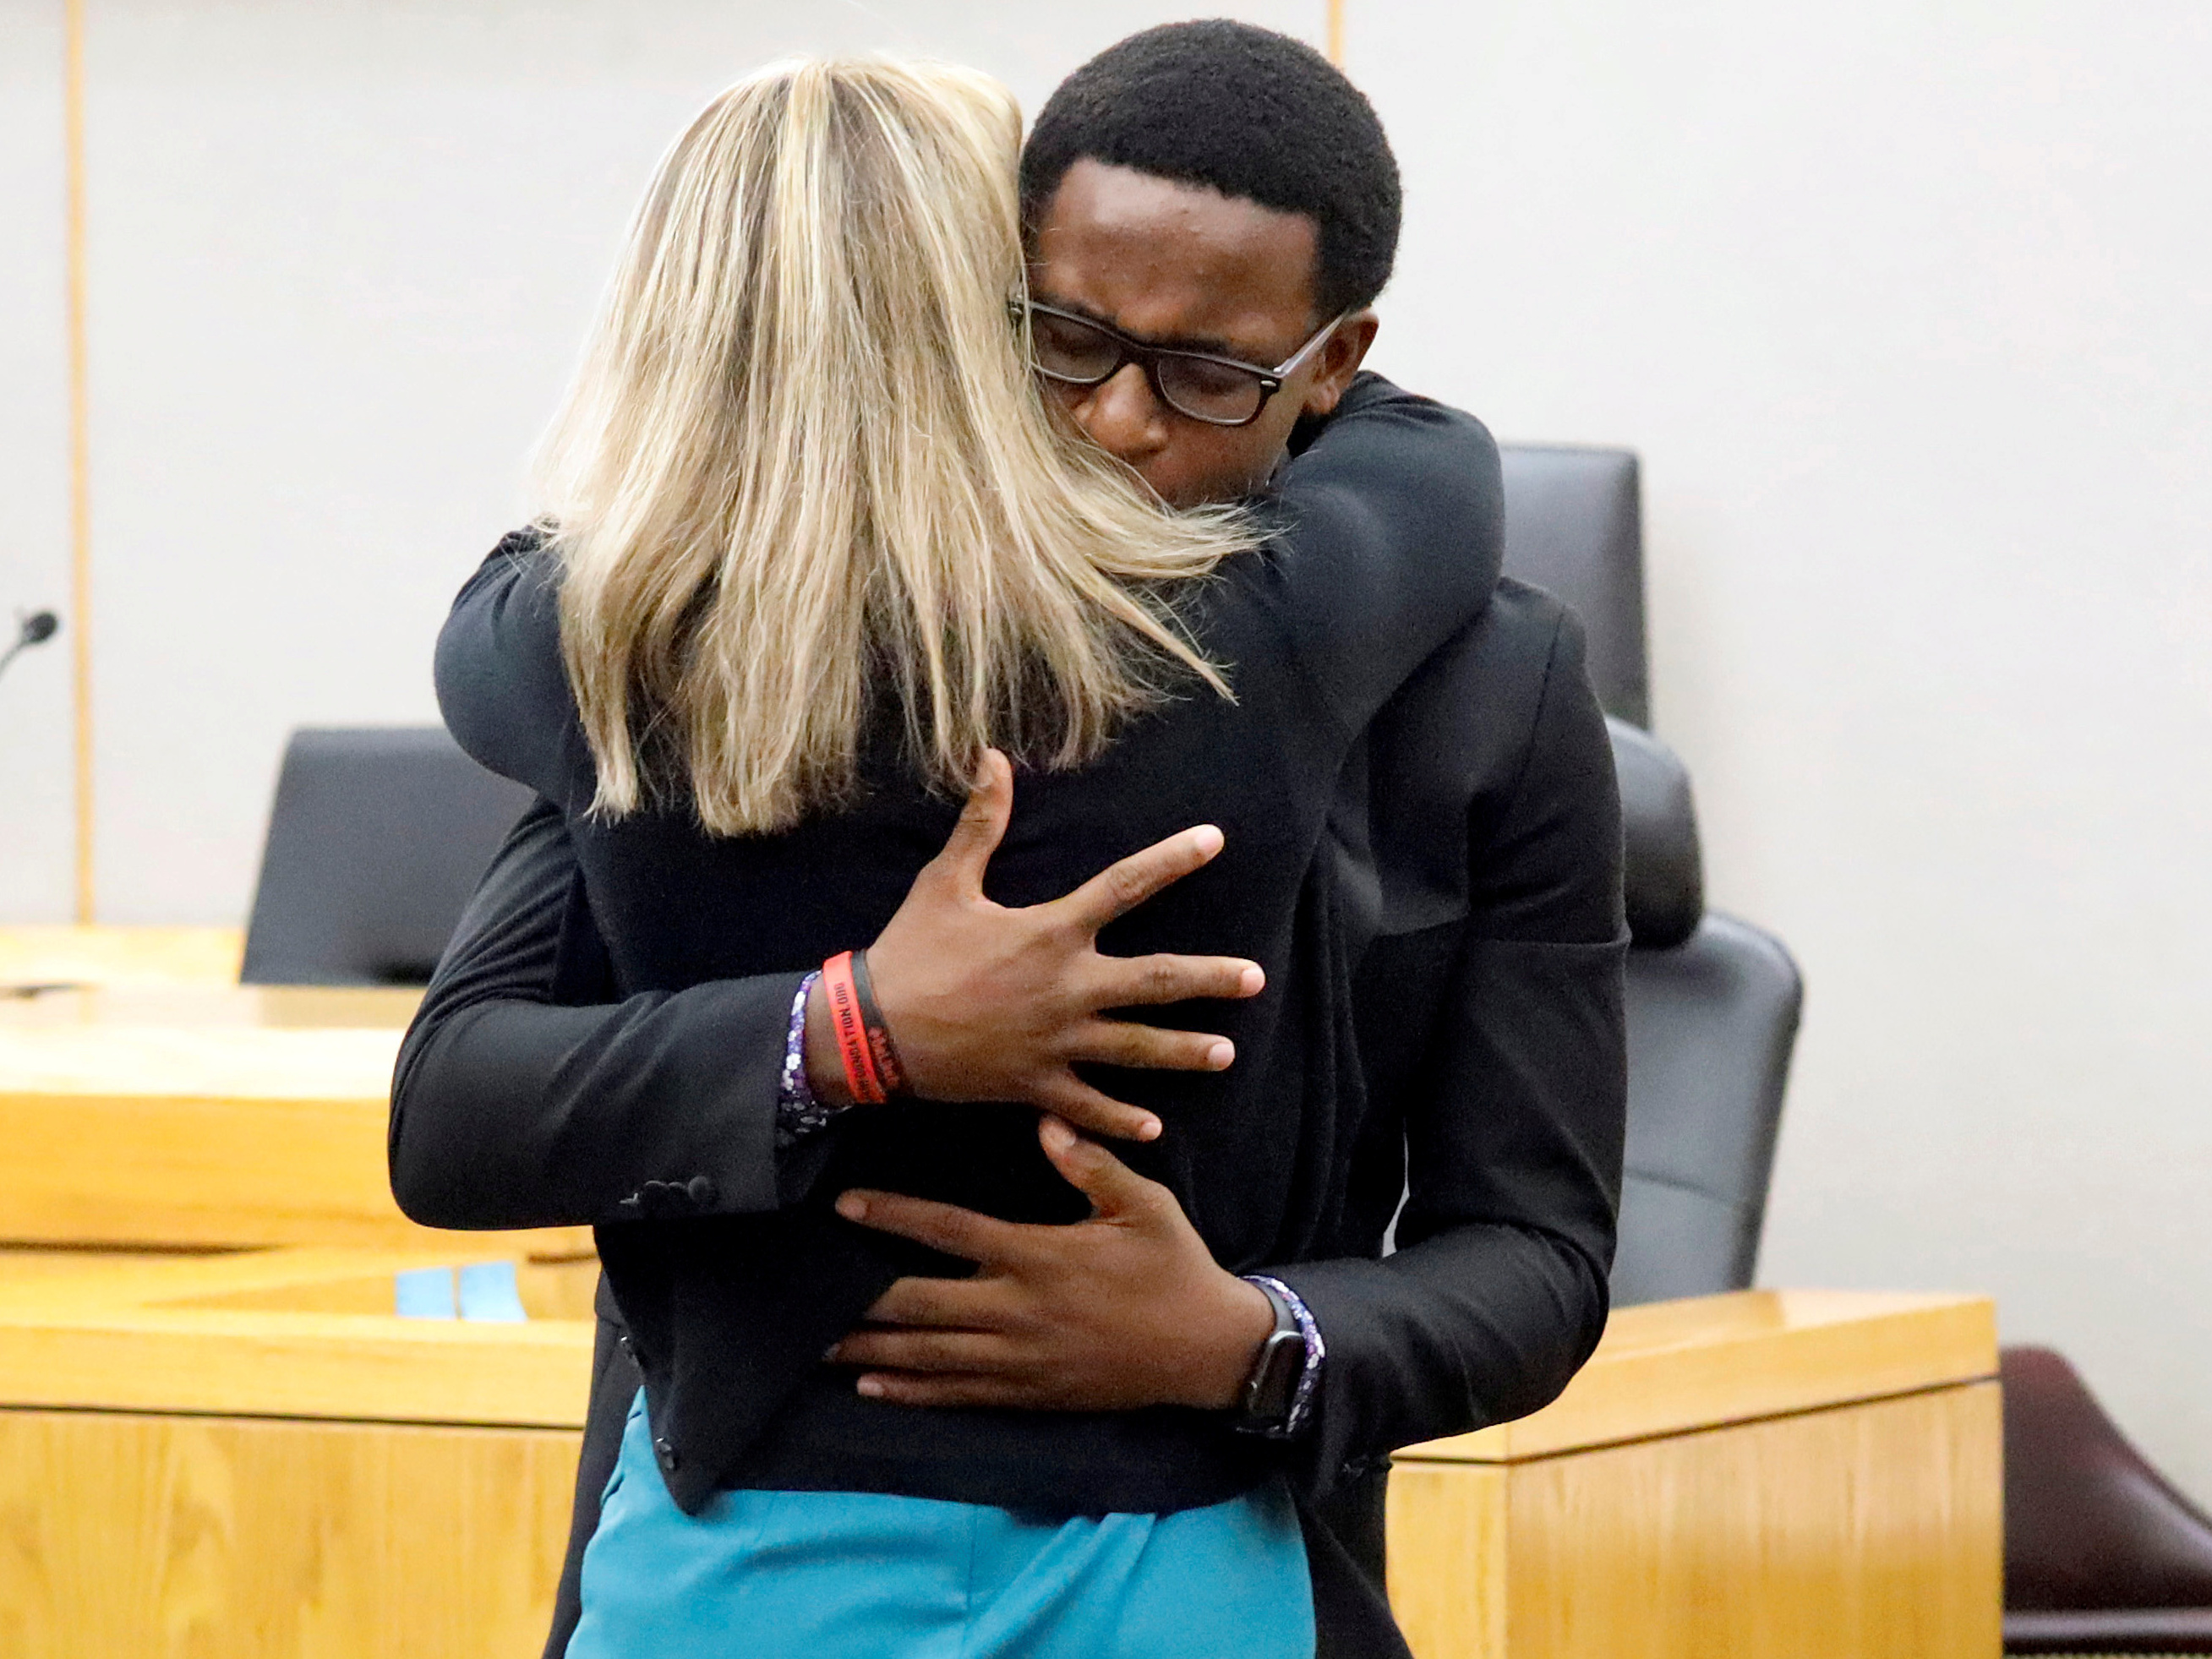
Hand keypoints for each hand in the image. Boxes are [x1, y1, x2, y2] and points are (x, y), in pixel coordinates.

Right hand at [807, 751, 1264, 1141]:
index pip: (1125, 886)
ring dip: (1185, 1052)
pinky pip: (1089, 1106)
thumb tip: (993, 758)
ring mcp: (1056, 1041)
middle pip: (1156, 981)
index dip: (1173, 860)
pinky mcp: (1036, 1084)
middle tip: (1255, 979)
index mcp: (1051, 932)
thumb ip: (981, 823)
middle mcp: (1067, 987)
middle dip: (1210, 980)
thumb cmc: (911, 951)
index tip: (1215, 841)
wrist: (872, 1031)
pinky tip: (1154, 1129)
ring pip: (1137, 1050)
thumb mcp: (946, 881)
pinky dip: (1121, 1119)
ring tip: (1227, 1055)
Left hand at [825, 1115, 1275, 1410]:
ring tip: (822, 1350)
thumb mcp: (1144, 1205)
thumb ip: (1093, 1165)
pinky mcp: (1031, 1393)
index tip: (846, 1205)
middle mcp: (1019, 1311)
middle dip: (862, 1304)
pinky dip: (914, 1392)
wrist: (1207, 1350)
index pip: (950, 1231)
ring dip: (873, 1354)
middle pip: (921, 1305)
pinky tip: (876, 1390)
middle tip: (809, 1299)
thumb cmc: (1174, 1267)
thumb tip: (1048, 1122)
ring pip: (930, 1357)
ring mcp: (1021, 1359)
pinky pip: (960, 1394)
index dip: (894, 1216)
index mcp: (1039, 1256)